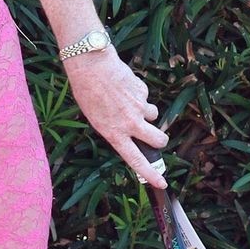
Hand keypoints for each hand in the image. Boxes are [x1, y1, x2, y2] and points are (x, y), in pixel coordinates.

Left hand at [63, 48, 168, 186]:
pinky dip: (138, 95)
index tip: (162, 183)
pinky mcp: (143, 92)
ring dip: (147, 113)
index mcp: (114, 134)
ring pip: (154, 116)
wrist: (90, 66)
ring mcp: (139, 108)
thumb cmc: (87, 92)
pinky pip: (146, 98)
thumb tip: (131, 133)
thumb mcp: (96, 118)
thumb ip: (115, 128)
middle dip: (160, 140)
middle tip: (155, 136)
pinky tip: (124, 87)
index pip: (135, 159)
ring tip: (128, 101)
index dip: (150, 173)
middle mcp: (130, 124)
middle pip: (159, 140)